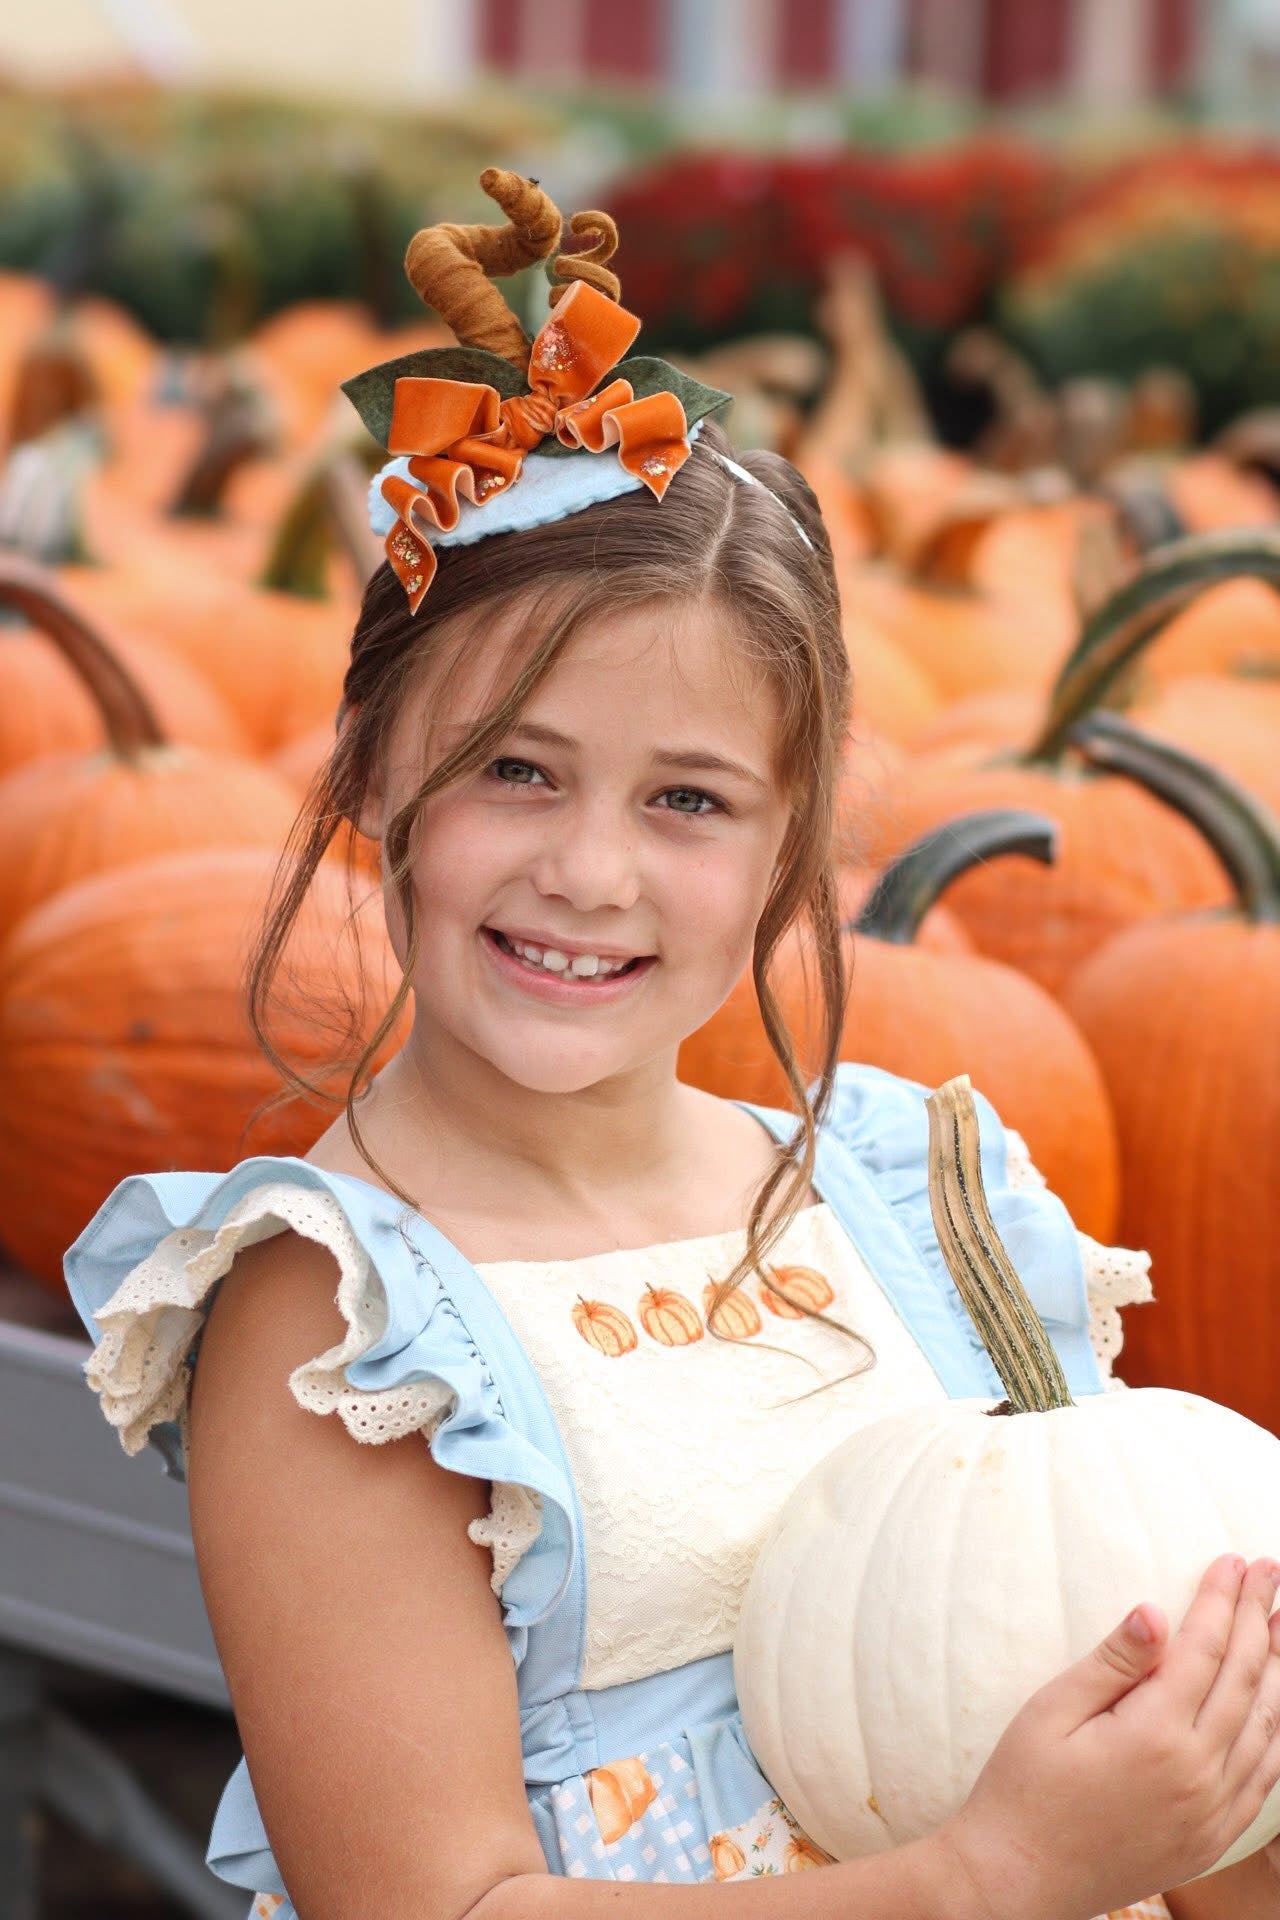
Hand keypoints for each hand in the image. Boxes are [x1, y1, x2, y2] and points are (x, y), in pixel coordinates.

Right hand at [935, 1555, 1279, 1919]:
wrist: (1020, 1879)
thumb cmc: (1023, 1787)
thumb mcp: (1052, 1712)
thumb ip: (1112, 1663)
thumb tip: (1155, 1611)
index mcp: (1155, 1736)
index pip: (1205, 1649)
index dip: (1221, 1600)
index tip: (1233, 1560)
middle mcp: (1196, 1775)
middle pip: (1244, 1680)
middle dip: (1259, 1619)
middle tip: (1269, 1572)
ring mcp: (1210, 1813)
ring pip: (1265, 1727)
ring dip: (1277, 1669)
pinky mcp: (1210, 1839)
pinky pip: (1262, 1779)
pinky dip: (1276, 1733)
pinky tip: (1275, 1704)